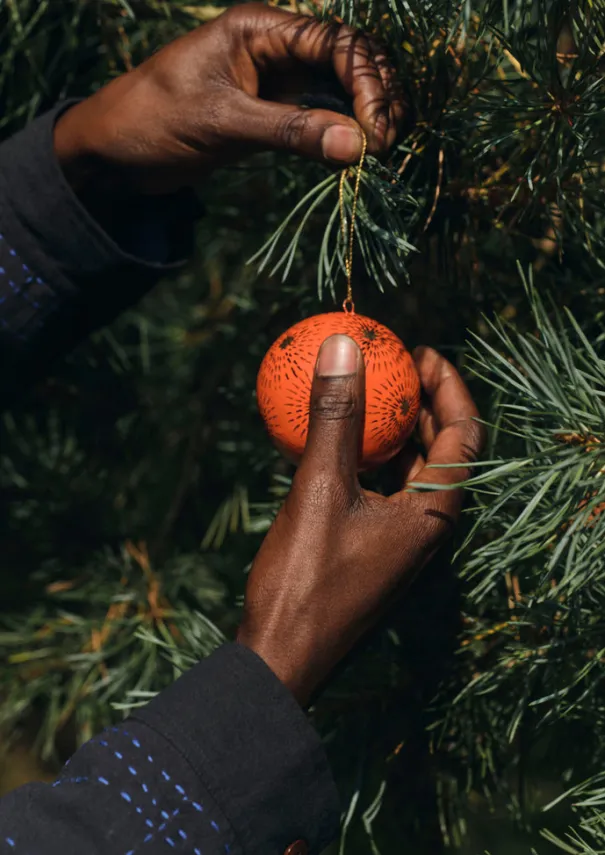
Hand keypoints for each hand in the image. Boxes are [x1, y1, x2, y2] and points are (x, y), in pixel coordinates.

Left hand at [54, 3, 404, 195]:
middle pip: (350, 59)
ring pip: (342, 87)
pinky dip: (345, 132)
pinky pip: (322, 114)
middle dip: (377, 96)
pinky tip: (360, 153)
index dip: (367, 83)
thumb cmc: (153, 122)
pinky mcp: (274, 111)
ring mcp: (277, 79)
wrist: (114, 152)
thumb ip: (291, 132)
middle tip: (387, 144)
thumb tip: (358, 147)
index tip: (377, 132)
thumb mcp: (222, 124)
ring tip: (383, 150)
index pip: (336, 42)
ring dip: (367, 114)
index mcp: (260, 27)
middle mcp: (275, 46)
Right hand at [237, 334, 483, 705]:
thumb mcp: (319, 491)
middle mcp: (427, 525)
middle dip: (422, 401)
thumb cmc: (307, 580)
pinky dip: (362, 458)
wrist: (283, 656)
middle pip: (442, 447)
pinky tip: (329, 439)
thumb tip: (344, 346)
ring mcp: (400, 538)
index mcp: (434, 514)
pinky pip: (378, 488)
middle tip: (392, 364)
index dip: (449, 385)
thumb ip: (335, 418)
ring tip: (362, 393)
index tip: (418, 351)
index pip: (466, 433)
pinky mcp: (373, 545)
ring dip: (391, 429)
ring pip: (409, 468)